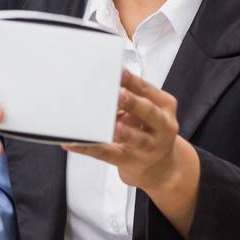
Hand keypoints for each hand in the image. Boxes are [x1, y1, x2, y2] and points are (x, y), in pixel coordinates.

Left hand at [64, 70, 185, 191]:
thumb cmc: (149, 130)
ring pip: (136, 138)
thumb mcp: (149, 111)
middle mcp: (162, 126)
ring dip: (122, 132)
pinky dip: (91, 148)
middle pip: (148, 112)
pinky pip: (109, 154)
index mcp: (164, 106)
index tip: (119, 72)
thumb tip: (102, 83)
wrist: (161, 166)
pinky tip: (75, 143)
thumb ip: (132, 97)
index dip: (132, 81)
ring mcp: (150, 146)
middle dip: (133, 103)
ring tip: (111, 127)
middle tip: (119, 95)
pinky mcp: (132, 161)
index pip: (147, 90)